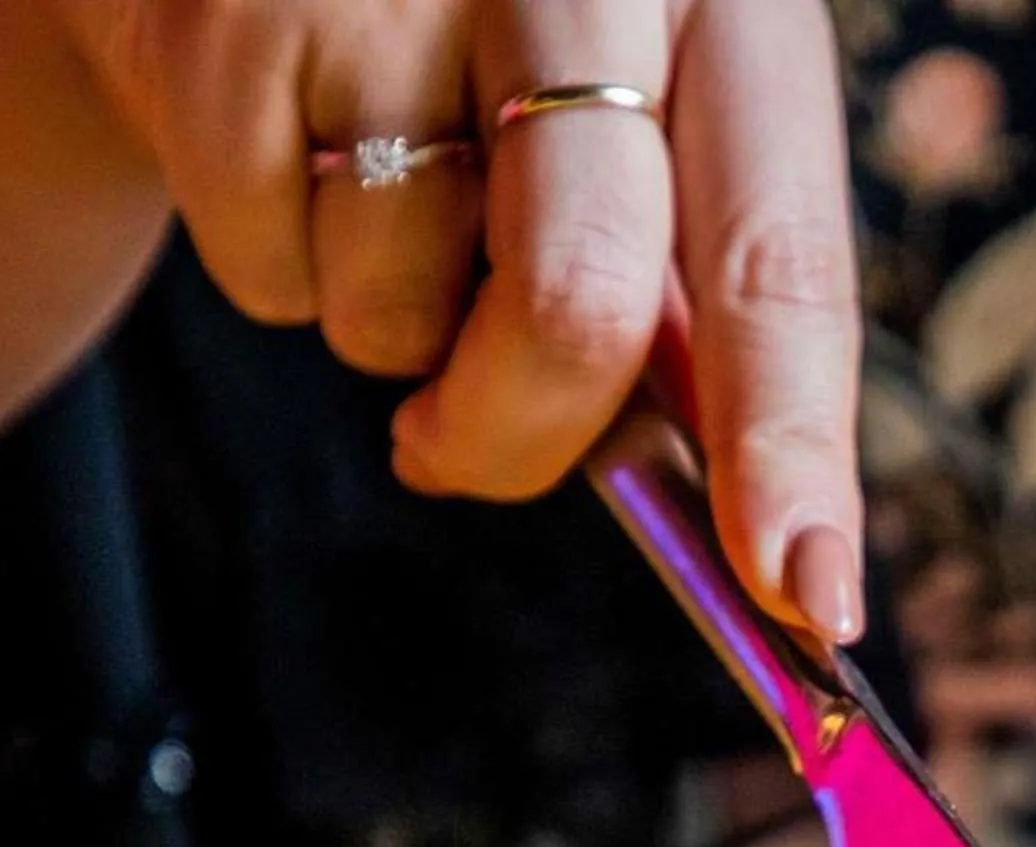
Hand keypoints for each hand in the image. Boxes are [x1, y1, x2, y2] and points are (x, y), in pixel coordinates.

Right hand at [51, 0, 864, 640]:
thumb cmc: (474, 52)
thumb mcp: (624, 125)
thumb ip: (679, 299)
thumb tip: (728, 535)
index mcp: (723, 1)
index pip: (778, 262)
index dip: (792, 450)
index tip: (811, 598)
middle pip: (579, 305)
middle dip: (528, 438)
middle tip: (465, 452)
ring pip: (401, 312)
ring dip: (389, 330)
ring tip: (373, 196)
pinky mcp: (225, 24)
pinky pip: (268, 272)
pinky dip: (277, 269)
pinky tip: (283, 154)